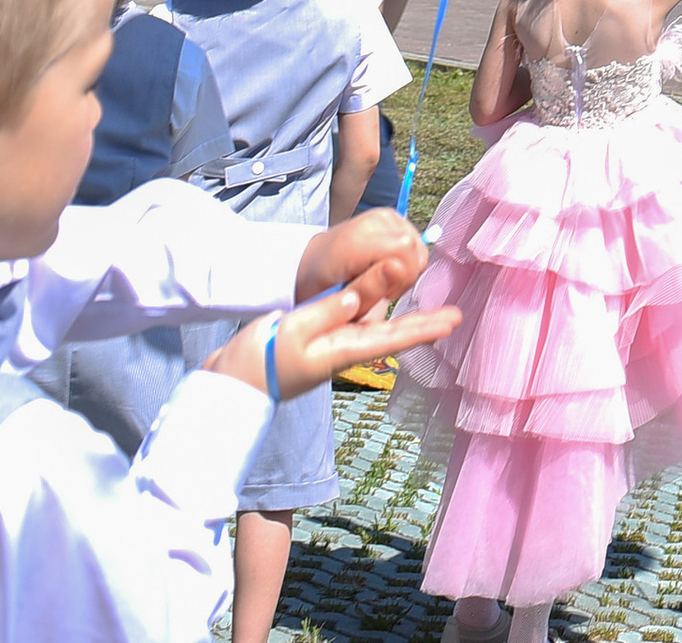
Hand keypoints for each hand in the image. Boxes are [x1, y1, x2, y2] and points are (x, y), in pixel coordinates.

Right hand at [206, 287, 459, 405]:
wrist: (225, 386)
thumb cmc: (255, 362)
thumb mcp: (292, 330)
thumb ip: (328, 310)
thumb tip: (363, 294)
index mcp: (340, 351)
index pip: (391, 338)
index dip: (423, 327)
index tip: (453, 321)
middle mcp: (341, 351)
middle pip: (389, 334)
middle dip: (422, 325)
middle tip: (456, 317)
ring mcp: (329, 349)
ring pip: (374, 327)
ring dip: (402, 317)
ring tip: (431, 312)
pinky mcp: (316, 342)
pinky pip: (353, 324)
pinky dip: (373, 312)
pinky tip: (382, 306)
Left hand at [296, 210, 429, 311]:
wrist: (309, 266)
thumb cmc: (321, 288)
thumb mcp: (341, 300)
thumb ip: (371, 288)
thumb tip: (399, 268)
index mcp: (356, 241)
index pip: (404, 251)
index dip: (402, 278)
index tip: (385, 294)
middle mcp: (372, 220)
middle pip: (414, 247)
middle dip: (406, 275)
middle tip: (383, 290)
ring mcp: (383, 215)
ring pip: (418, 245)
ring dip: (407, 267)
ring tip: (382, 278)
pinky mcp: (391, 216)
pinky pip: (414, 240)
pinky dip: (407, 258)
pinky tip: (386, 266)